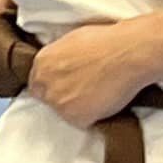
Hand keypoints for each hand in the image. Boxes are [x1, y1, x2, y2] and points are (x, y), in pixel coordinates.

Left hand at [29, 22, 145, 128]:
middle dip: (61, 95)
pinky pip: (82, 121)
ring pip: (64, 111)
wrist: (126, 54)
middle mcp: (46, 85)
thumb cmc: (104, 41)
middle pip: (48, 98)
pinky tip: (103, 100)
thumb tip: (60, 66)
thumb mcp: (71, 41)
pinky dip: (92, 115)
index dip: (52, 84)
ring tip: (96, 93)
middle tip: (82, 88)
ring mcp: (60, 104)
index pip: (36, 83)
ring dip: (76, 106)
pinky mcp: (77, 119)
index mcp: (42, 63)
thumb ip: (58, 58)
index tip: (64, 83)